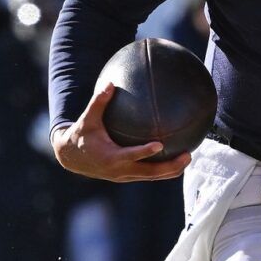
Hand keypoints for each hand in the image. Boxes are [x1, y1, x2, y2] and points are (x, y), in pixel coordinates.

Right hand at [51, 82, 190, 181]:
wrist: (72, 158)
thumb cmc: (81, 135)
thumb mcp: (87, 119)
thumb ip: (98, 102)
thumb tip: (110, 83)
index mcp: (111, 157)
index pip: (131, 156)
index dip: (145, 152)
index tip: (160, 144)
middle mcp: (120, 170)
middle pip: (150, 172)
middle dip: (170, 166)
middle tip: (187, 155)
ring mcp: (125, 176)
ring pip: (152, 177)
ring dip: (171, 170)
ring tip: (188, 157)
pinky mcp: (128, 176)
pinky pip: (149, 174)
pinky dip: (164, 169)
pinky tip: (177, 157)